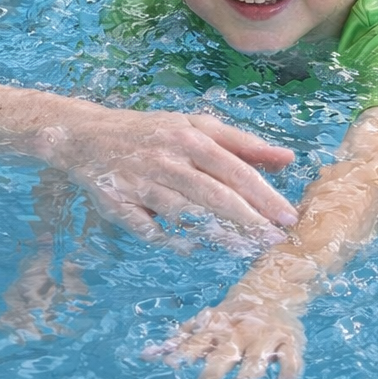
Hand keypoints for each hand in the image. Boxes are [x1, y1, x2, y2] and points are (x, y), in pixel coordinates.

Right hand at [38, 103, 295, 239]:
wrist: (89, 134)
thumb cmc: (154, 133)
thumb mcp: (196, 128)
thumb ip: (242, 145)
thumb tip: (287, 158)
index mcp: (191, 136)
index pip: (236, 168)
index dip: (264, 195)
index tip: (288, 216)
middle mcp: (169, 158)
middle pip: (216, 194)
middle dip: (249, 220)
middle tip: (274, 241)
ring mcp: (143, 181)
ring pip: (187, 214)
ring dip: (220, 235)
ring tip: (246, 249)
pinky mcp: (119, 203)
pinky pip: (151, 230)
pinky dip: (172, 240)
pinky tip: (194, 248)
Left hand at [148, 291, 306, 378]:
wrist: (273, 286)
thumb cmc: (234, 314)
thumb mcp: (210, 322)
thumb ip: (184, 338)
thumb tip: (147, 354)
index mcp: (221, 329)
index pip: (199, 342)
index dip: (185, 353)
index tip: (170, 365)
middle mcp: (241, 332)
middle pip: (225, 353)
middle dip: (213, 372)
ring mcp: (266, 335)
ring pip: (256, 357)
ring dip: (246, 375)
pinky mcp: (289, 339)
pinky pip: (291, 356)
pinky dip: (290, 370)